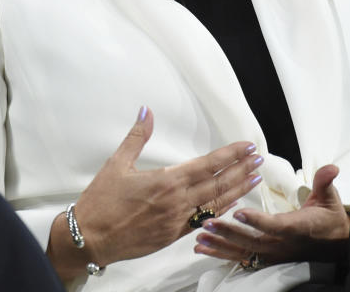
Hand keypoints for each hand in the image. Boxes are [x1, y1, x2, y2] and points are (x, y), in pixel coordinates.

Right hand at [47, 107, 263, 278]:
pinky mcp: (173, 236)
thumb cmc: (101, 201)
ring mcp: (177, 222)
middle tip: (258, 159)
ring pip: (215, 203)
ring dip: (237, 190)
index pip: (207, 164)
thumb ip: (137, 136)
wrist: (90, 239)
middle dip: (241, 170)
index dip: (230, 154)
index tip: (247, 146)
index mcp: (166, 181)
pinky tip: (231, 203)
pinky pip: (204, 220)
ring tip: (254, 179)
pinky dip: (220, 210)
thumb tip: (145, 110)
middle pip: (218, 183)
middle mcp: (177, 202)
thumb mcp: (117, 164)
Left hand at [193, 164, 349, 266]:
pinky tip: (202, 249)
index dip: (257, 221)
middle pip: (252, 241)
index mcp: (296, 227)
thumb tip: (332, 167)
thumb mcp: (330, 198)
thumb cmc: (329, 219)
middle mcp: (282, 245)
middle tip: (207, 223)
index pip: (275, 225)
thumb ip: (325, 182)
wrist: (335, 246)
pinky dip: (221, 254)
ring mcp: (273, 255)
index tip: (239, 212)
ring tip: (199, 238)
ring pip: (244, 252)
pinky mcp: (266, 260)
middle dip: (228, 233)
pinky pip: (241, 259)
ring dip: (220, 245)